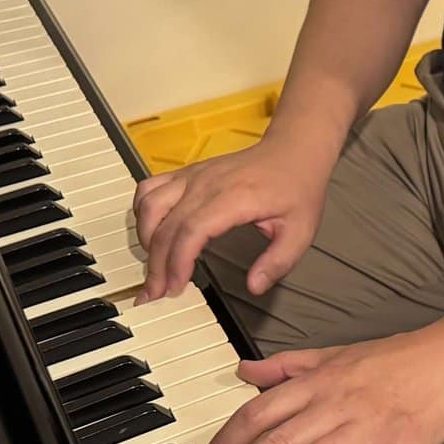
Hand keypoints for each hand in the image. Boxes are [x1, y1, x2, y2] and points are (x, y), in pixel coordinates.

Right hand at [134, 132, 334, 302]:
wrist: (293, 151)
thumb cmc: (296, 188)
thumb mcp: (301, 231)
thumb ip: (278, 261)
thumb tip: (255, 286)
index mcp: (234, 198)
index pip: (192, 231)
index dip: (177, 262)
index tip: (175, 287)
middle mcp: (207, 184)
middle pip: (166, 226)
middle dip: (156, 264)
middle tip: (155, 292)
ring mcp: (194, 176)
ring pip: (151, 206)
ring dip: (146, 240)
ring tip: (153, 267)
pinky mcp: (187, 173)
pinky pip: (150, 188)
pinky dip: (142, 212)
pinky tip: (150, 233)